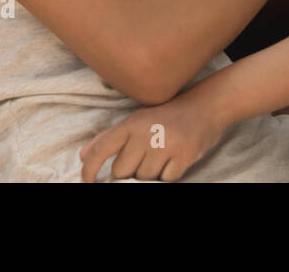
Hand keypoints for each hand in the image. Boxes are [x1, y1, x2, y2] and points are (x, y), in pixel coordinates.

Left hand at [79, 90, 227, 181]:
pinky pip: (166, 180)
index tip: (88, 181)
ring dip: (151, 172)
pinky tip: (174, 159)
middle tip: (145, 155)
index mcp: (131, 123)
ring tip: (162, 154)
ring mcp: (165, 145)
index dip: (90, 169)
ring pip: (144, 178)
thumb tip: (83, 156)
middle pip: (122, 171)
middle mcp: (145, 133)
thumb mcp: (136, 120)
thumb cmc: (166, 116)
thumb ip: (108, 138)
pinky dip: (169, 174)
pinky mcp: (183, 157)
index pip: (102, 149)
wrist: (205, 107)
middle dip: (131, 169)